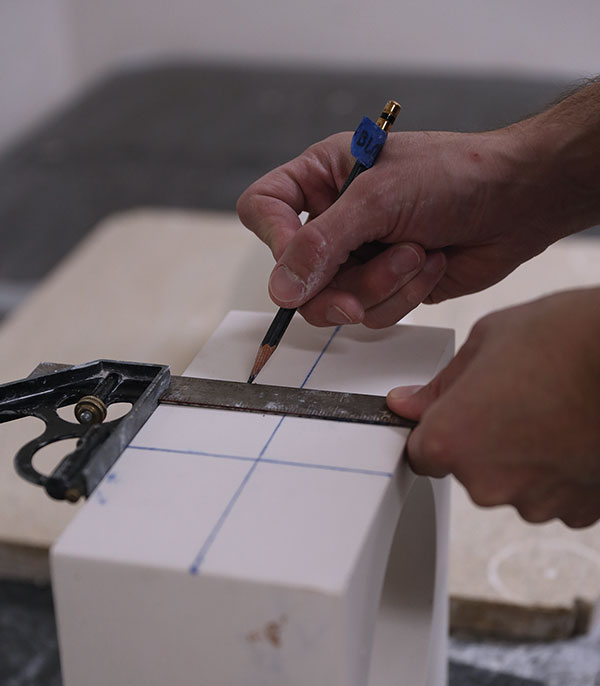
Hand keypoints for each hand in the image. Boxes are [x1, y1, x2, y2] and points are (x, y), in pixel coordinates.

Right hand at [237, 125, 560, 328]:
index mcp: (322, 178)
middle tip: (358, 296)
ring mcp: (360, 257)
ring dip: (381, 287)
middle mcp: (335, 219)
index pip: (264, 209)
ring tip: (419, 254)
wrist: (519, 200)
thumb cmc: (457, 175)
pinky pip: (373, 314)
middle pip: (296, 275)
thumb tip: (281, 288)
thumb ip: (324, 244)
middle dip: (337, 287)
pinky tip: (431, 264)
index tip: (302, 262)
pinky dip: (403, 296)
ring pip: (335, 303)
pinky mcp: (387, 286)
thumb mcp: (380, 199)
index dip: (274, 240)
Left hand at [387, 288, 599, 526]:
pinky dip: (559, 471)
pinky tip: (574, 434)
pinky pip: (553, 494)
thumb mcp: (489, 339)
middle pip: (469, 471)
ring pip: (513, 484)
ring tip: (552, 413)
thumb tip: (409, 403)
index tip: (458, 414)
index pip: (420, 453)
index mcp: (452, 440)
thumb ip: (441, 384)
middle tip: (517, 400)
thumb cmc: (571, 341)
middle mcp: (486, 483)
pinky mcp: (574, 511)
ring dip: (525, 458)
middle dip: (485, 441)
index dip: (441, 430)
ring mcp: (533, 502)